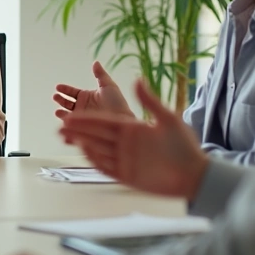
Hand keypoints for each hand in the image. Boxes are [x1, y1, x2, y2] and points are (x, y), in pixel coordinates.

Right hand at [53, 61, 135, 119]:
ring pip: (67, 114)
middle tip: (55, 96)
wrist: (122, 119)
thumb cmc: (117, 102)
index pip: (72, 92)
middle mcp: (83, 106)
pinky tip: (64, 121)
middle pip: (67, 103)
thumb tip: (95, 62)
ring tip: (57, 111)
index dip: (64, 89)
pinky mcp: (83, 127)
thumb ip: (100, 74)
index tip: (58, 87)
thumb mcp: (108, 85)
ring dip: (61, 112)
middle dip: (60, 100)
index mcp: (87, 96)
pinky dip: (66, 123)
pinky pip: (72, 124)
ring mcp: (82, 117)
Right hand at [60, 79, 208, 199]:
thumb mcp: (169, 119)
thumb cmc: (185, 147)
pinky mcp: (127, 175)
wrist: (195, 175)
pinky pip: (105, 166)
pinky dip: (94, 159)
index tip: (70, 113)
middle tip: (59, 125)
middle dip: (78, 130)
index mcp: (132, 129)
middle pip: (96, 135)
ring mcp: (125, 159)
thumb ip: (150, 101)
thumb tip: (137, 78)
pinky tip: (84, 150)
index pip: (104, 122)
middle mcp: (126, 143)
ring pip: (98, 149)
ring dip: (81, 143)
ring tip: (65, 137)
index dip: (87, 118)